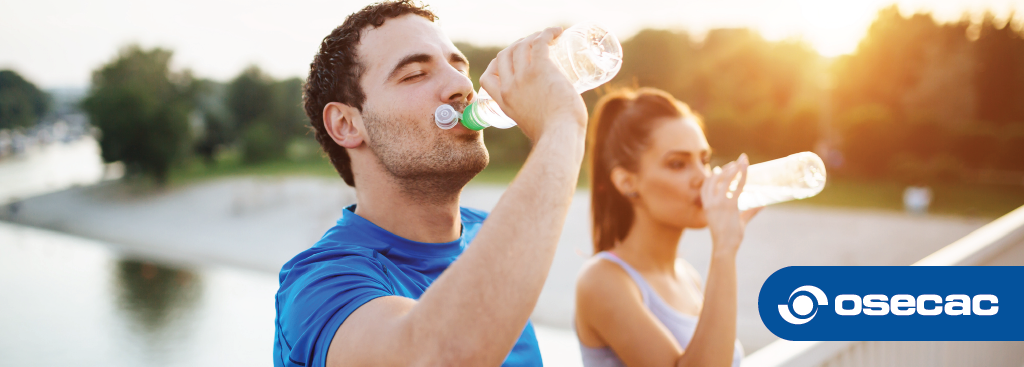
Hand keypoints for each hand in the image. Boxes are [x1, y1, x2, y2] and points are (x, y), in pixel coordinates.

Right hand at [478, 27, 587, 141]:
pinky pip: (539, 42)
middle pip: (504, 56)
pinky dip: (548, 33)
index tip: (510, 62)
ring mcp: (523, 77)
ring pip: (521, 46)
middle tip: (534, 46)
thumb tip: (549, 118)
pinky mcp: (540, 69)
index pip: (487, 78)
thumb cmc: (554, 136)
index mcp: (504, 102)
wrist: (560, 136)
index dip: (496, 66)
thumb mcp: (532, 127)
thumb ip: (534, 119)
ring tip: (548, 37)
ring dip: (533, 37)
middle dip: (516, 46)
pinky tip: (557, 31)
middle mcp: (509, 87)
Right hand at [701, 153, 760, 256]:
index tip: (719, 168)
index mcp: (707, 205)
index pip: (706, 185)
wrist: (724, 247)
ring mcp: (719, 203)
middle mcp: (711, 202)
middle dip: (726, 168)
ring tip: (741, 162)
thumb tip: (763, 204)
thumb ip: (749, 211)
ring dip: (734, 168)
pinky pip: (737, 186)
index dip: (712, 175)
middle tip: (736, 162)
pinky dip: (741, 175)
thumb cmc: (729, 237)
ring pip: (725, 179)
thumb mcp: (738, 221)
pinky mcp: (729, 205)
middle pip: (715, 178)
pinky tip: (745, 168)